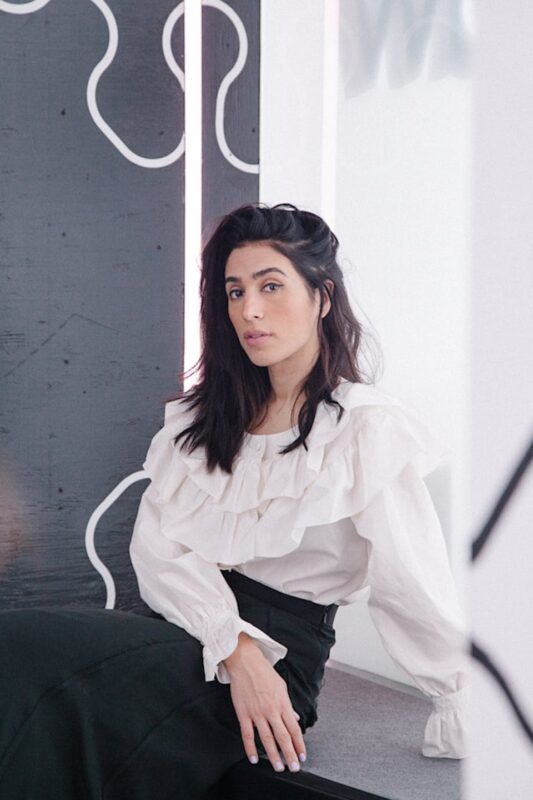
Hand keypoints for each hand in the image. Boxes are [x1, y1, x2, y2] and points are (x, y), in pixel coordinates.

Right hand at [223, 633, 305, 771]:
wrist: (246, 663)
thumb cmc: (264, 673)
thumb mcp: (281, 686)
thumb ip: (288, 705)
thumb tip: (295, 718)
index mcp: (282, 703)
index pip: (294, 728)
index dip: (299, 744)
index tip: (302, 756)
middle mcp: (271, 710)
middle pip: (283, 737)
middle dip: (290, 754)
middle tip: (294, 768)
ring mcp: (257, 713)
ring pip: (267, 739)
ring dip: (274, 755)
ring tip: (278, 767)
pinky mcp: (243, 713)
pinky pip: (247, 734)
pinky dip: (250, 748)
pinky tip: (254, 758)